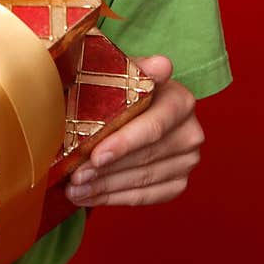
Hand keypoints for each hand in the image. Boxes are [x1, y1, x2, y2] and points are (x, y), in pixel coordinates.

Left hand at [65, 55, 203, 207]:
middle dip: (106, 170)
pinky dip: (113, 198)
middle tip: (74, 177)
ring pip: (143, 179)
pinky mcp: (178, 182)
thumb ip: (136, 69)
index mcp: (180, 100)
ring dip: (104, 187)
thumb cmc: (119, 88)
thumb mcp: (120, 72)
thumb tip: (161, 65)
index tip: (96, 156)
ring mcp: (187, 160)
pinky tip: (88, 196)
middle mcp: (190, 131)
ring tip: (74, 188)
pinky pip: (145, 196)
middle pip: (145, 156)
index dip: (125, 143)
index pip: (154, 126)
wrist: (126, 106)